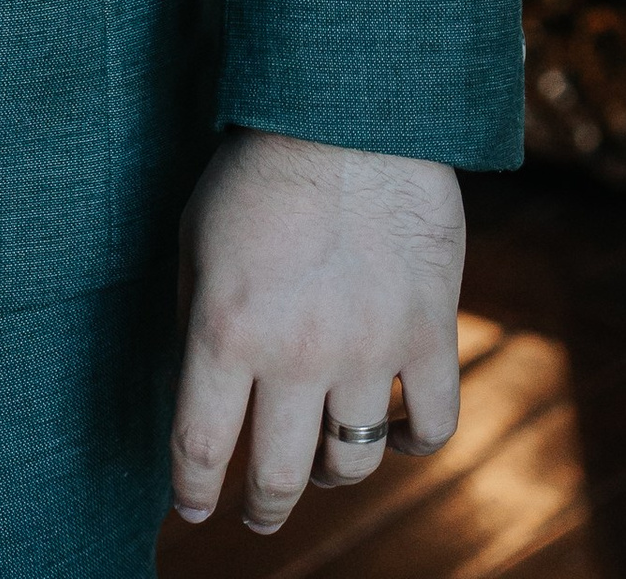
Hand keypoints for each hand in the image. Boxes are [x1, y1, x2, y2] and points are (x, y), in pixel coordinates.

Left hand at [171, 132, 465, 533]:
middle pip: (278, 476)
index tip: (193, 509)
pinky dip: (413, 443)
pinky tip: (397, 436)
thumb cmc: (259, 166)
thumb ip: (196, 317)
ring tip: (320, 470)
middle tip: (254, 515)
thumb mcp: (196, 236)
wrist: (349, 110)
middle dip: (259, 508)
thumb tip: (198, 388)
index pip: (200, 447)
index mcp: (225, 329)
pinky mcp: (428, 332)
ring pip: (352, 461)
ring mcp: (368, 349)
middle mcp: (295, 355)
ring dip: (332, 477)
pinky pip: (432, 424)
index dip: (192, 491)